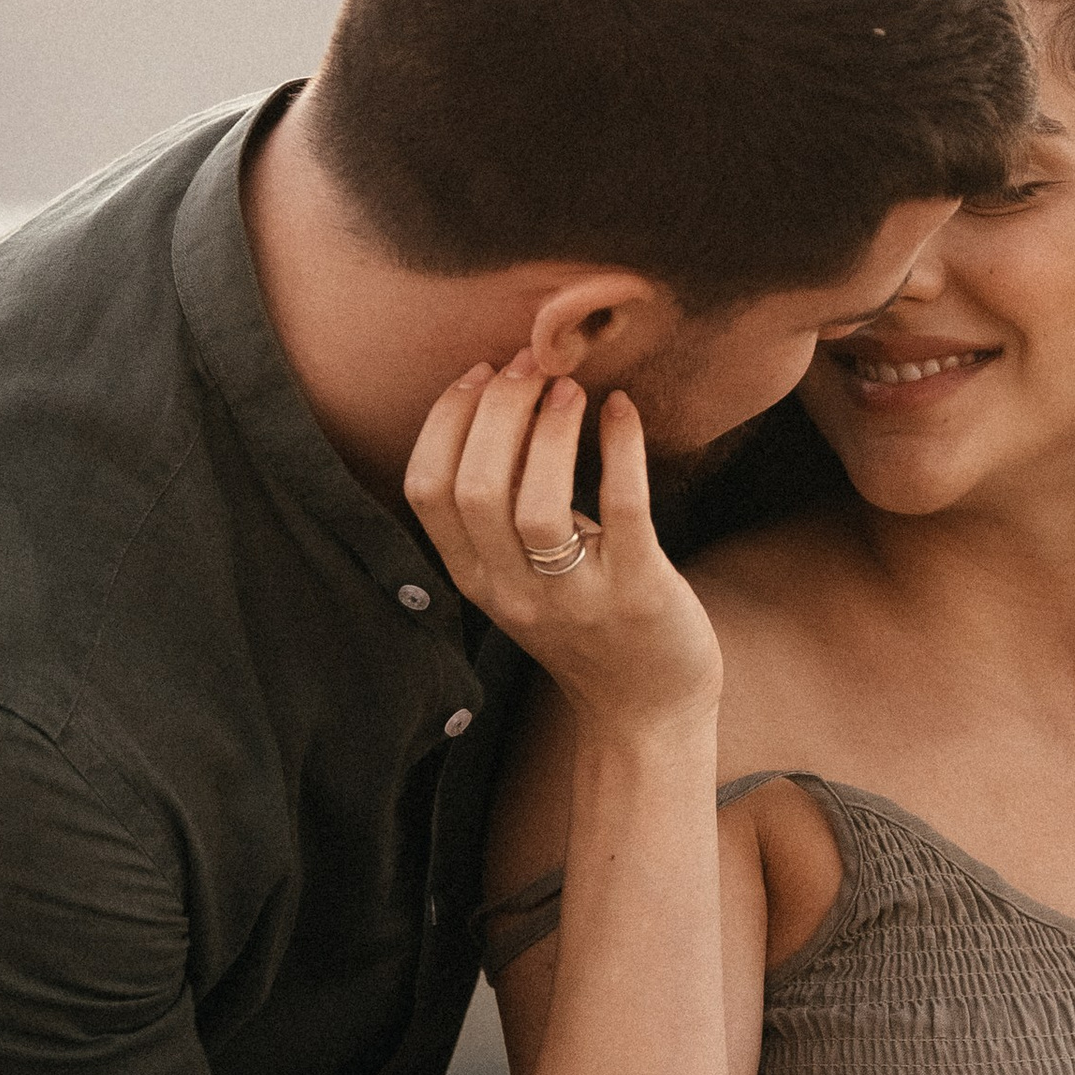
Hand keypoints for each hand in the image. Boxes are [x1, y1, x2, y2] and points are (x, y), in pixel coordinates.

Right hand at [404, 357, 720, 729]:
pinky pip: (623, 510)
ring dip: (550, 430)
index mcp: (474, 581)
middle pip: (475, 488)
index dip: (446, 420)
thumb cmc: (587, 624)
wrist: (648, 709)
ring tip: (571, 387)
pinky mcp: (638, 595)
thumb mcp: (519, 577)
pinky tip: (622, 410)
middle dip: (498, 409)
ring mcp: (575, 598)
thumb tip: (498, 400)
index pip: (426, 491)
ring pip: (536, 505)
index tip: (479, 373)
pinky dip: (620, 449)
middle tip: (533, 365)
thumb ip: (499, 513)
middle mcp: (513, 593)